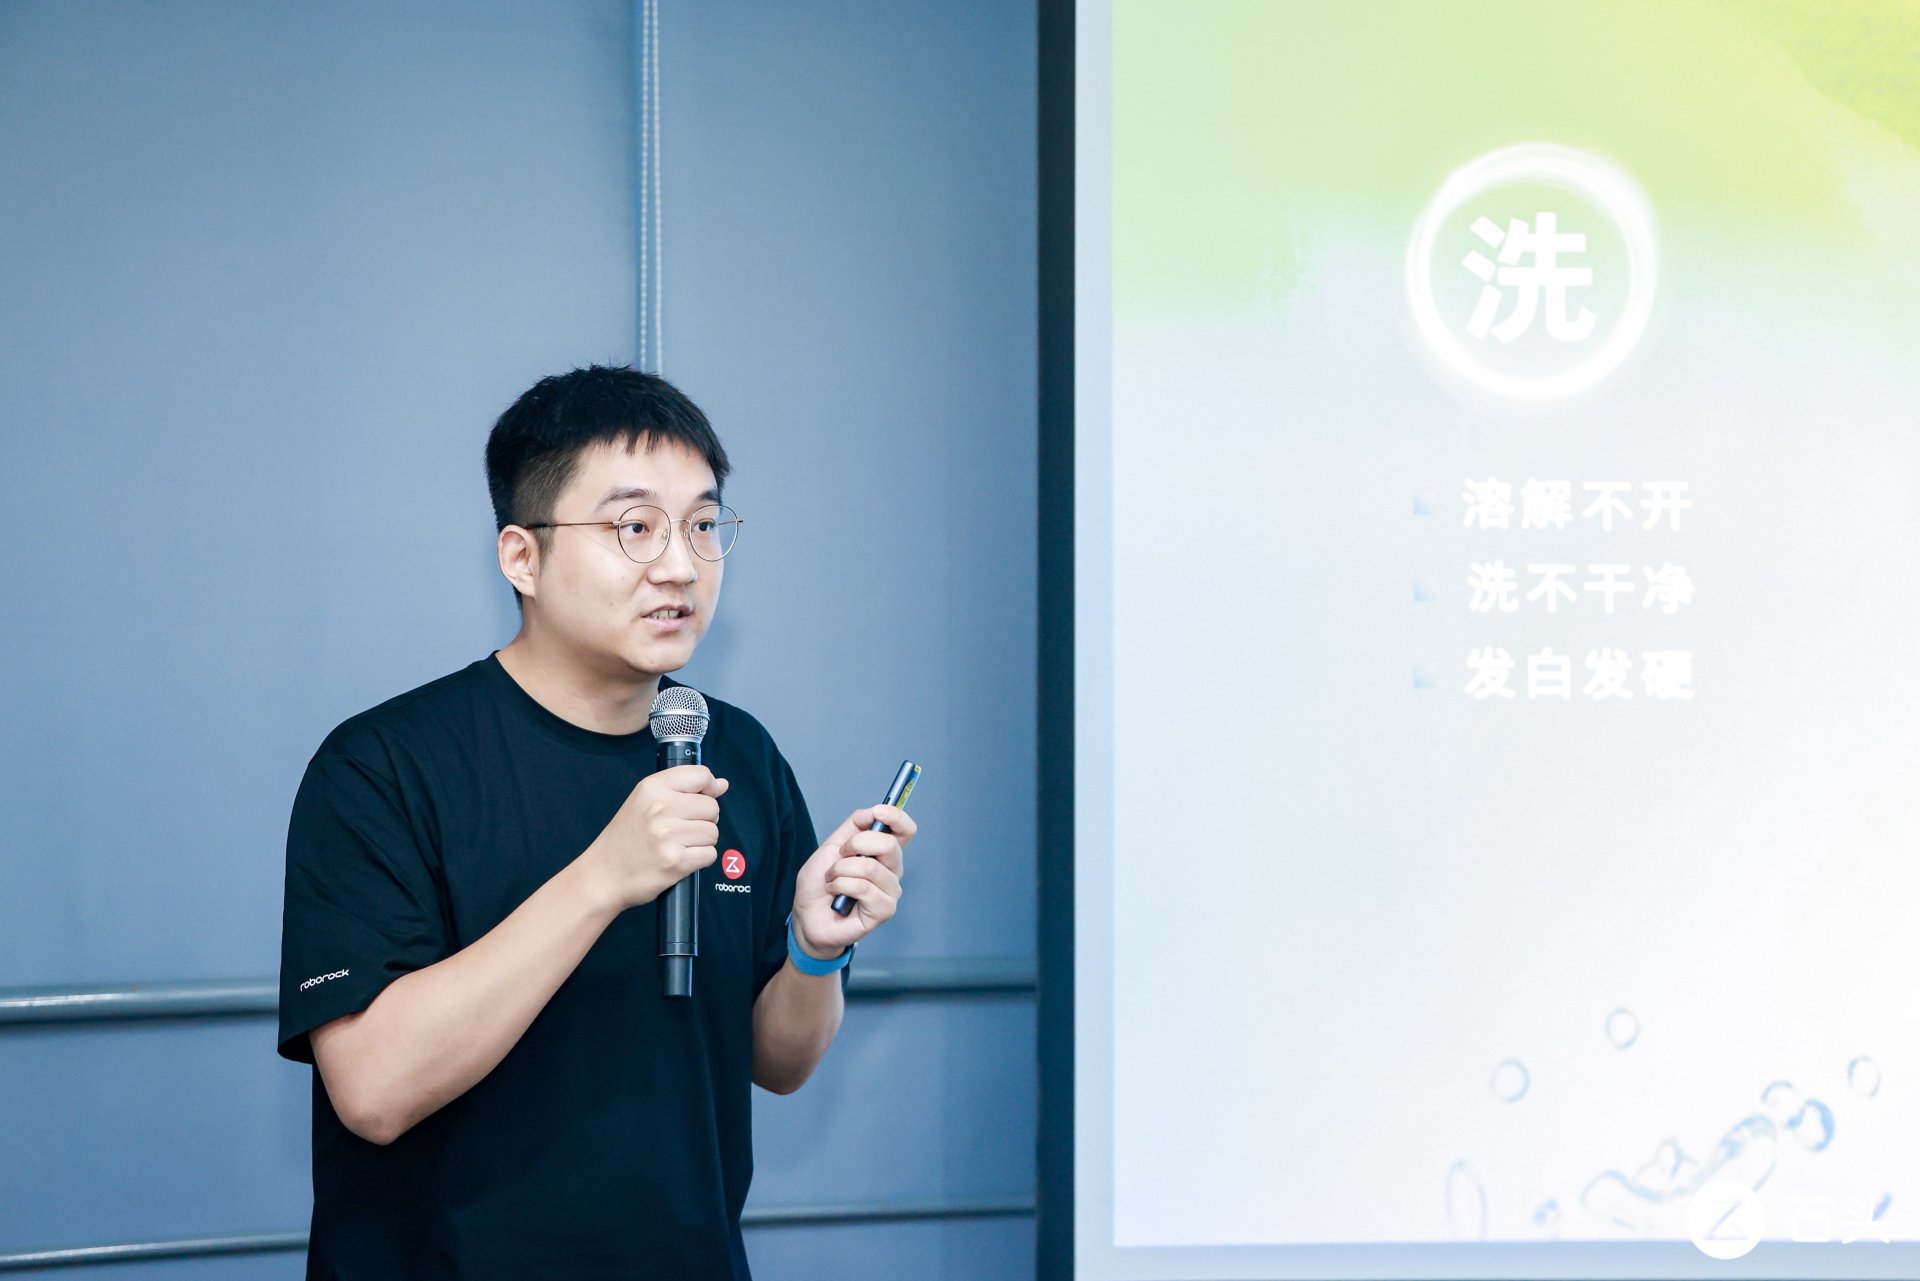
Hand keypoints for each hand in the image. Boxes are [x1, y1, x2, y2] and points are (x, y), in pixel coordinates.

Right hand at [586, 764, 729, 908]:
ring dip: (701, 842)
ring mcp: (668, 835)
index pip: (701, 775)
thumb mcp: (644, 802)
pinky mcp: (675, 861)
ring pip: (713, 832)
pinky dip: (699, 859)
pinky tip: (680, 859)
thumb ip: (683, 789)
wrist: (603, 875)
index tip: (703, 798)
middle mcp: (660, 808)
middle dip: (704, 820)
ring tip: (678, 845)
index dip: (709, 788)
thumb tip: (722, 784)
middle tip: (682, 830)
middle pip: (712, 807)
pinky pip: (709, 854)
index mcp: (652, 788)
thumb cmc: (626, 838)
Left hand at [790, 802, 915, 958]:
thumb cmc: (820, 884)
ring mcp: (890, 892)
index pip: (905, 831)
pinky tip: (836, 894)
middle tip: (840, 855)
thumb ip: (854, 826)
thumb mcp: (832, 847)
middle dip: (856, 844)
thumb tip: (873, 811)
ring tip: (832, 879)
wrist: (807, 917)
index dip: (897, 817)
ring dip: (841, 870)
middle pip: (890, 845)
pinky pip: (864, 888)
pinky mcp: (884, 911)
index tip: (878, 812)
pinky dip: (842, 886)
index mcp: (883, 853)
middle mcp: (892, 871)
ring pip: (871, 868)